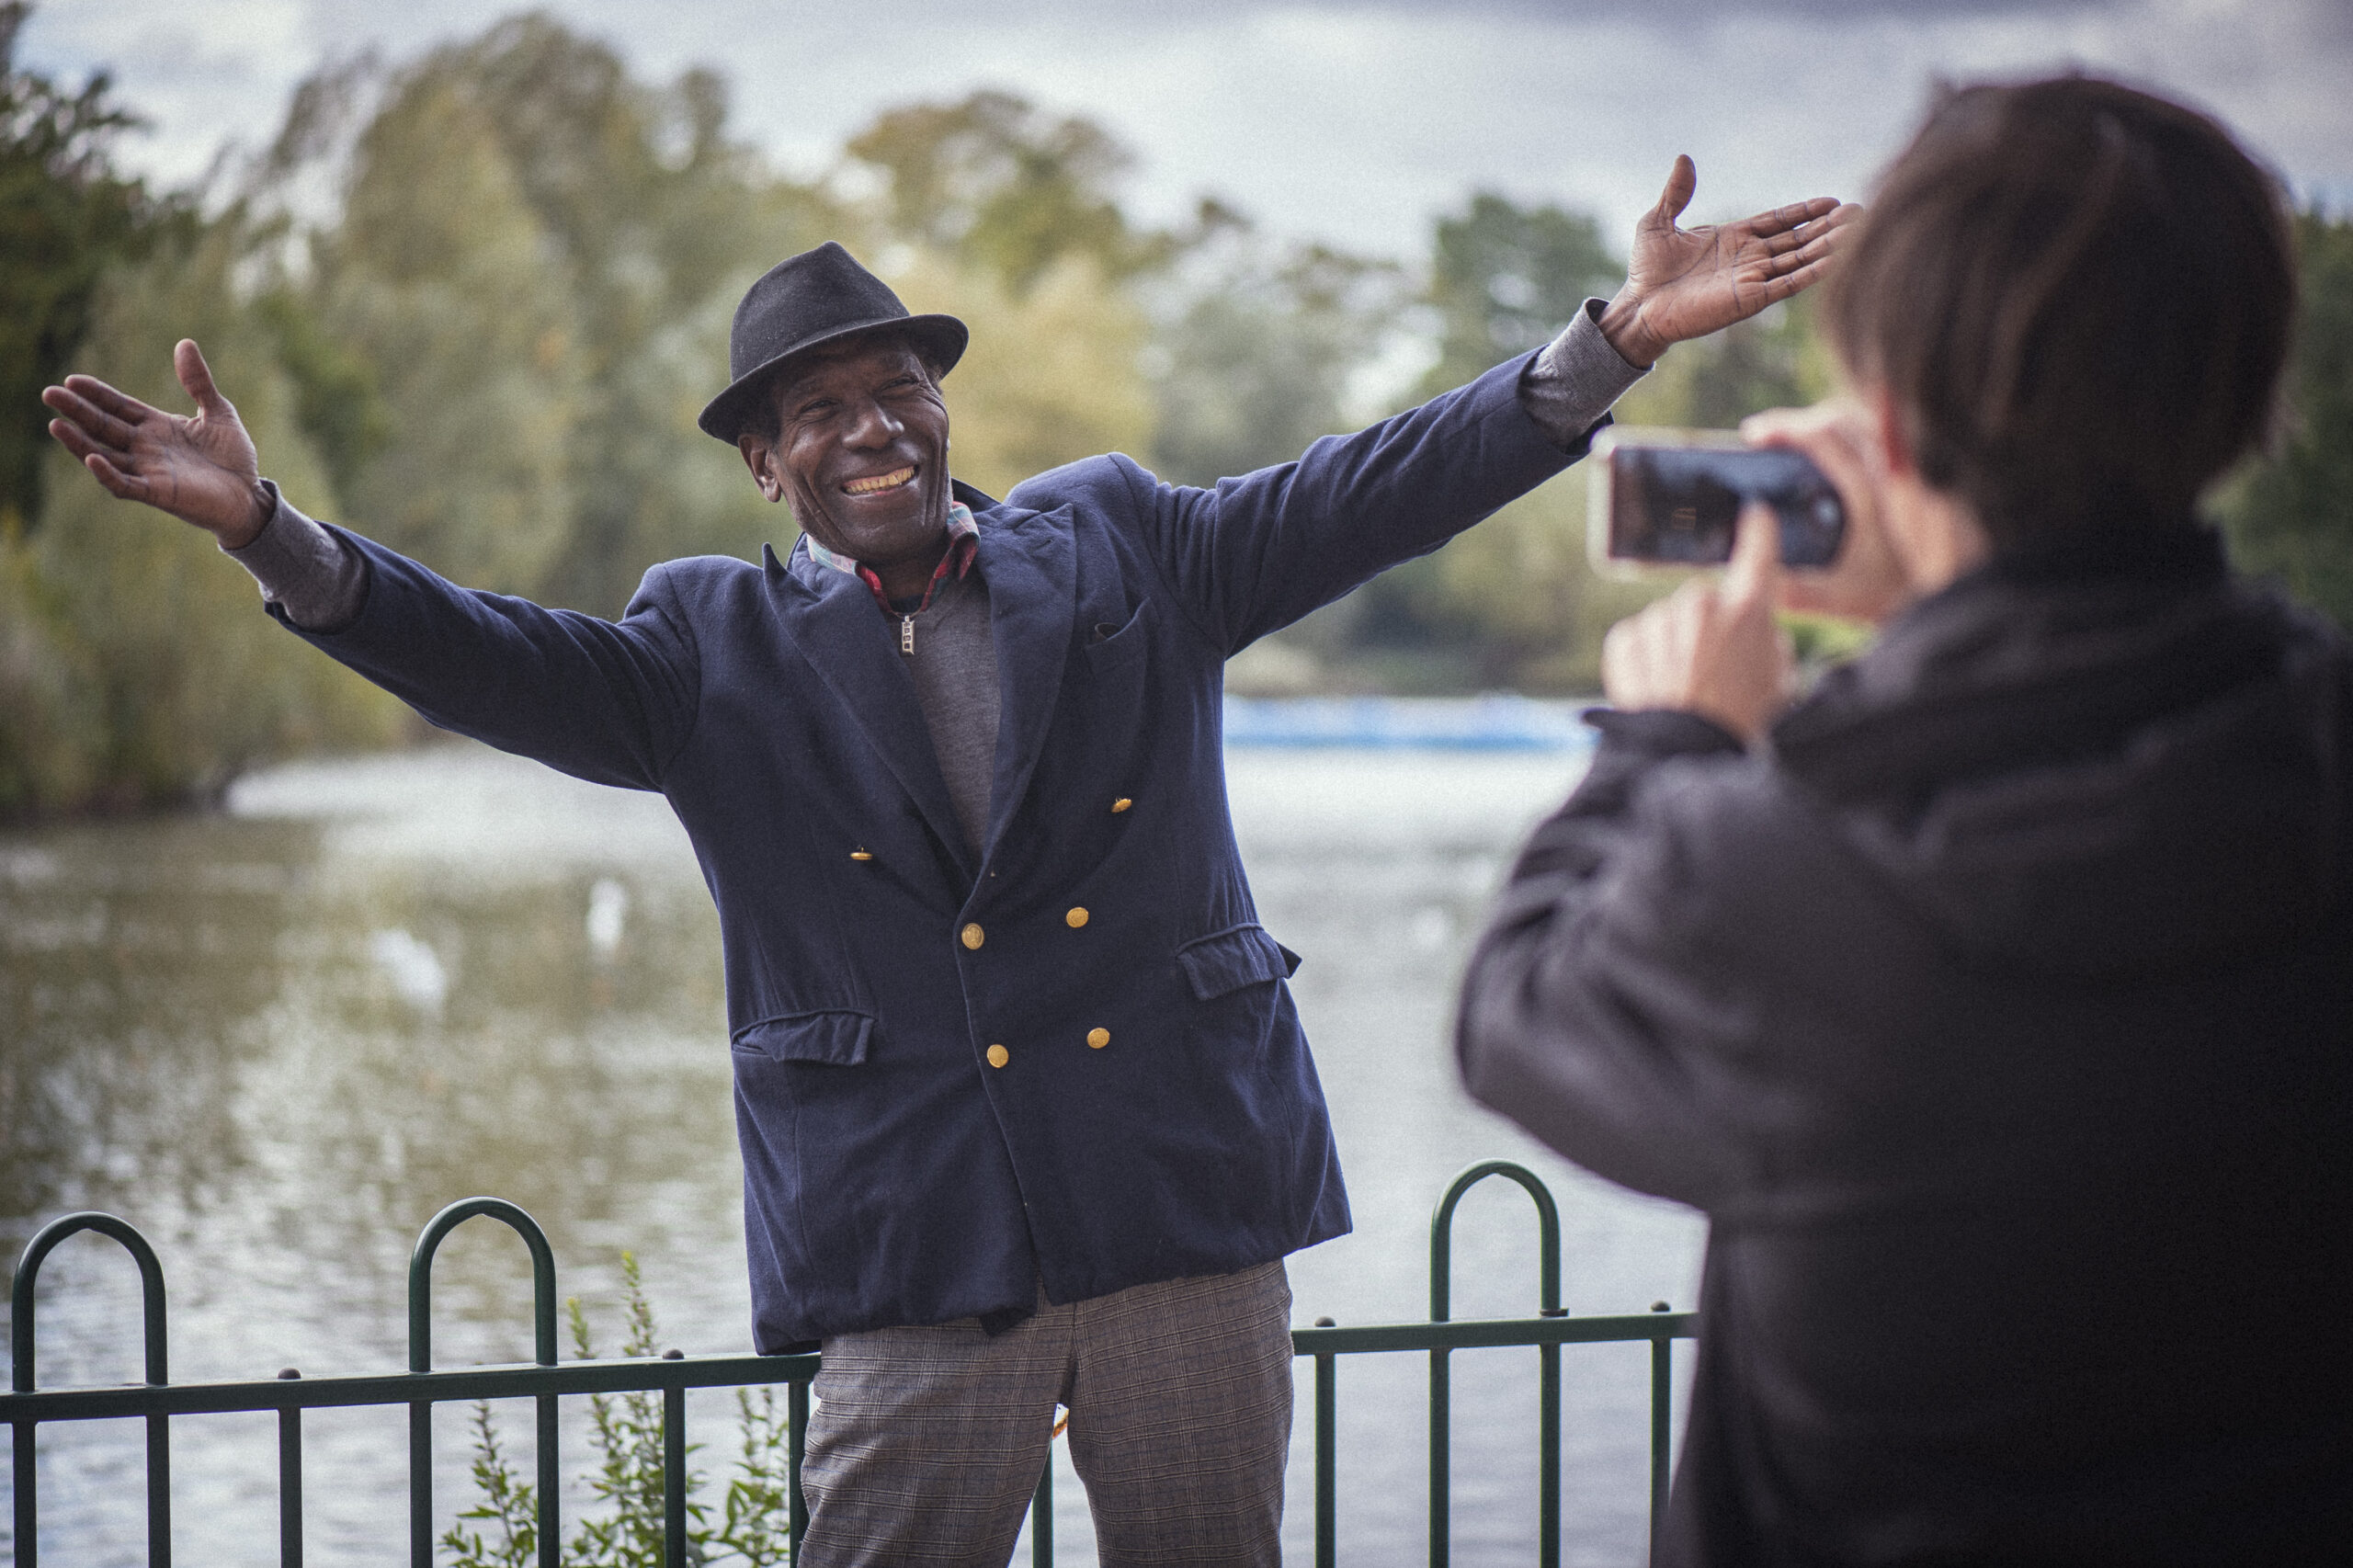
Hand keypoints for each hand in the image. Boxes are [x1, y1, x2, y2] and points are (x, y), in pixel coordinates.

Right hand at [43, 339, 271, 545]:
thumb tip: (185, 343)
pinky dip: (108, 473)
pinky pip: (125, 484)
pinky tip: (93, 458)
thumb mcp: (219, 411)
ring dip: (80, 442)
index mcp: (155, 426)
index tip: (72, 380)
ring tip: (56, 424)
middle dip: (77, 411)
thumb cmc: (232, 456)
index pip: (118, 406)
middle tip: (50, 393)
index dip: (96, 394)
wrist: (249, 495)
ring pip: (105, 455)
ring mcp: (149, 470)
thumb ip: (199, 382)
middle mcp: (145, 447)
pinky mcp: (158, 493)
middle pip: (103, 426)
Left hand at [1598, 156, 1856, 366]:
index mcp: (1734, 238)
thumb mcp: (1658, 222)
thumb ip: (1676, 193)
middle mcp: (1749, 258)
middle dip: (1827, 228)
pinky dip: (1811, 273)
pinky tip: (1834, 262)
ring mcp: (1752, 279)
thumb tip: (1683, 158)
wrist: (1638, 306)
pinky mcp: (1749, 300)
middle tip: (1861, 213)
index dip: (1804, 212)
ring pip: (1800, 260)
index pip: (1779, 222)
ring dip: (1828, 247)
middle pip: (1798, 240)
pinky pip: (1788, 284)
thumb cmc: (1646, 270)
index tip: (1832, 202)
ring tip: (1858, 232)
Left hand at [1601, 504, 1792, 744]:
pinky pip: (1641, 639)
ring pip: (1671, 622)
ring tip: (1686, 688)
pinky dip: (1648, 659)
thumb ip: (1769, 640)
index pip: (1758, 551)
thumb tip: (1755, 630)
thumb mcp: (1779, 681)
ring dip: (1677, 645)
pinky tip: (1661, 689)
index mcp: (1747, 608)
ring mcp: (1659, 619)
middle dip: (1711, 628)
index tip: (1755, 514)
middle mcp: (1701, 603)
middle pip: (1707, 601)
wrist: (1684, 755)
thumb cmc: (1741, 722)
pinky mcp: (1626, 639)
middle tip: (1716, 672)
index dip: (1759, 531)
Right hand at [1740, 399, 1911, 624]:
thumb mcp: (1839, 599)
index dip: (1785, 428)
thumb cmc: (1897, 595)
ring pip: (1859, 420)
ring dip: (1822, 424)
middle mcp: (1891, 471)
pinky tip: (1827, 455)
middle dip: (1796, 422)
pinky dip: (1845, 432)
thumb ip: (1794, 592)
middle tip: (1764, 437)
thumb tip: (1758, 573)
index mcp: (1871, 494)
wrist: (1950, 594)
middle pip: (1838, 419)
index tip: (1754, 434)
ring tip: (1791, 442)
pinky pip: (1874, 433)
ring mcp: (1904, 466)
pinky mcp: (1911, 470)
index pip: (1824, 439)